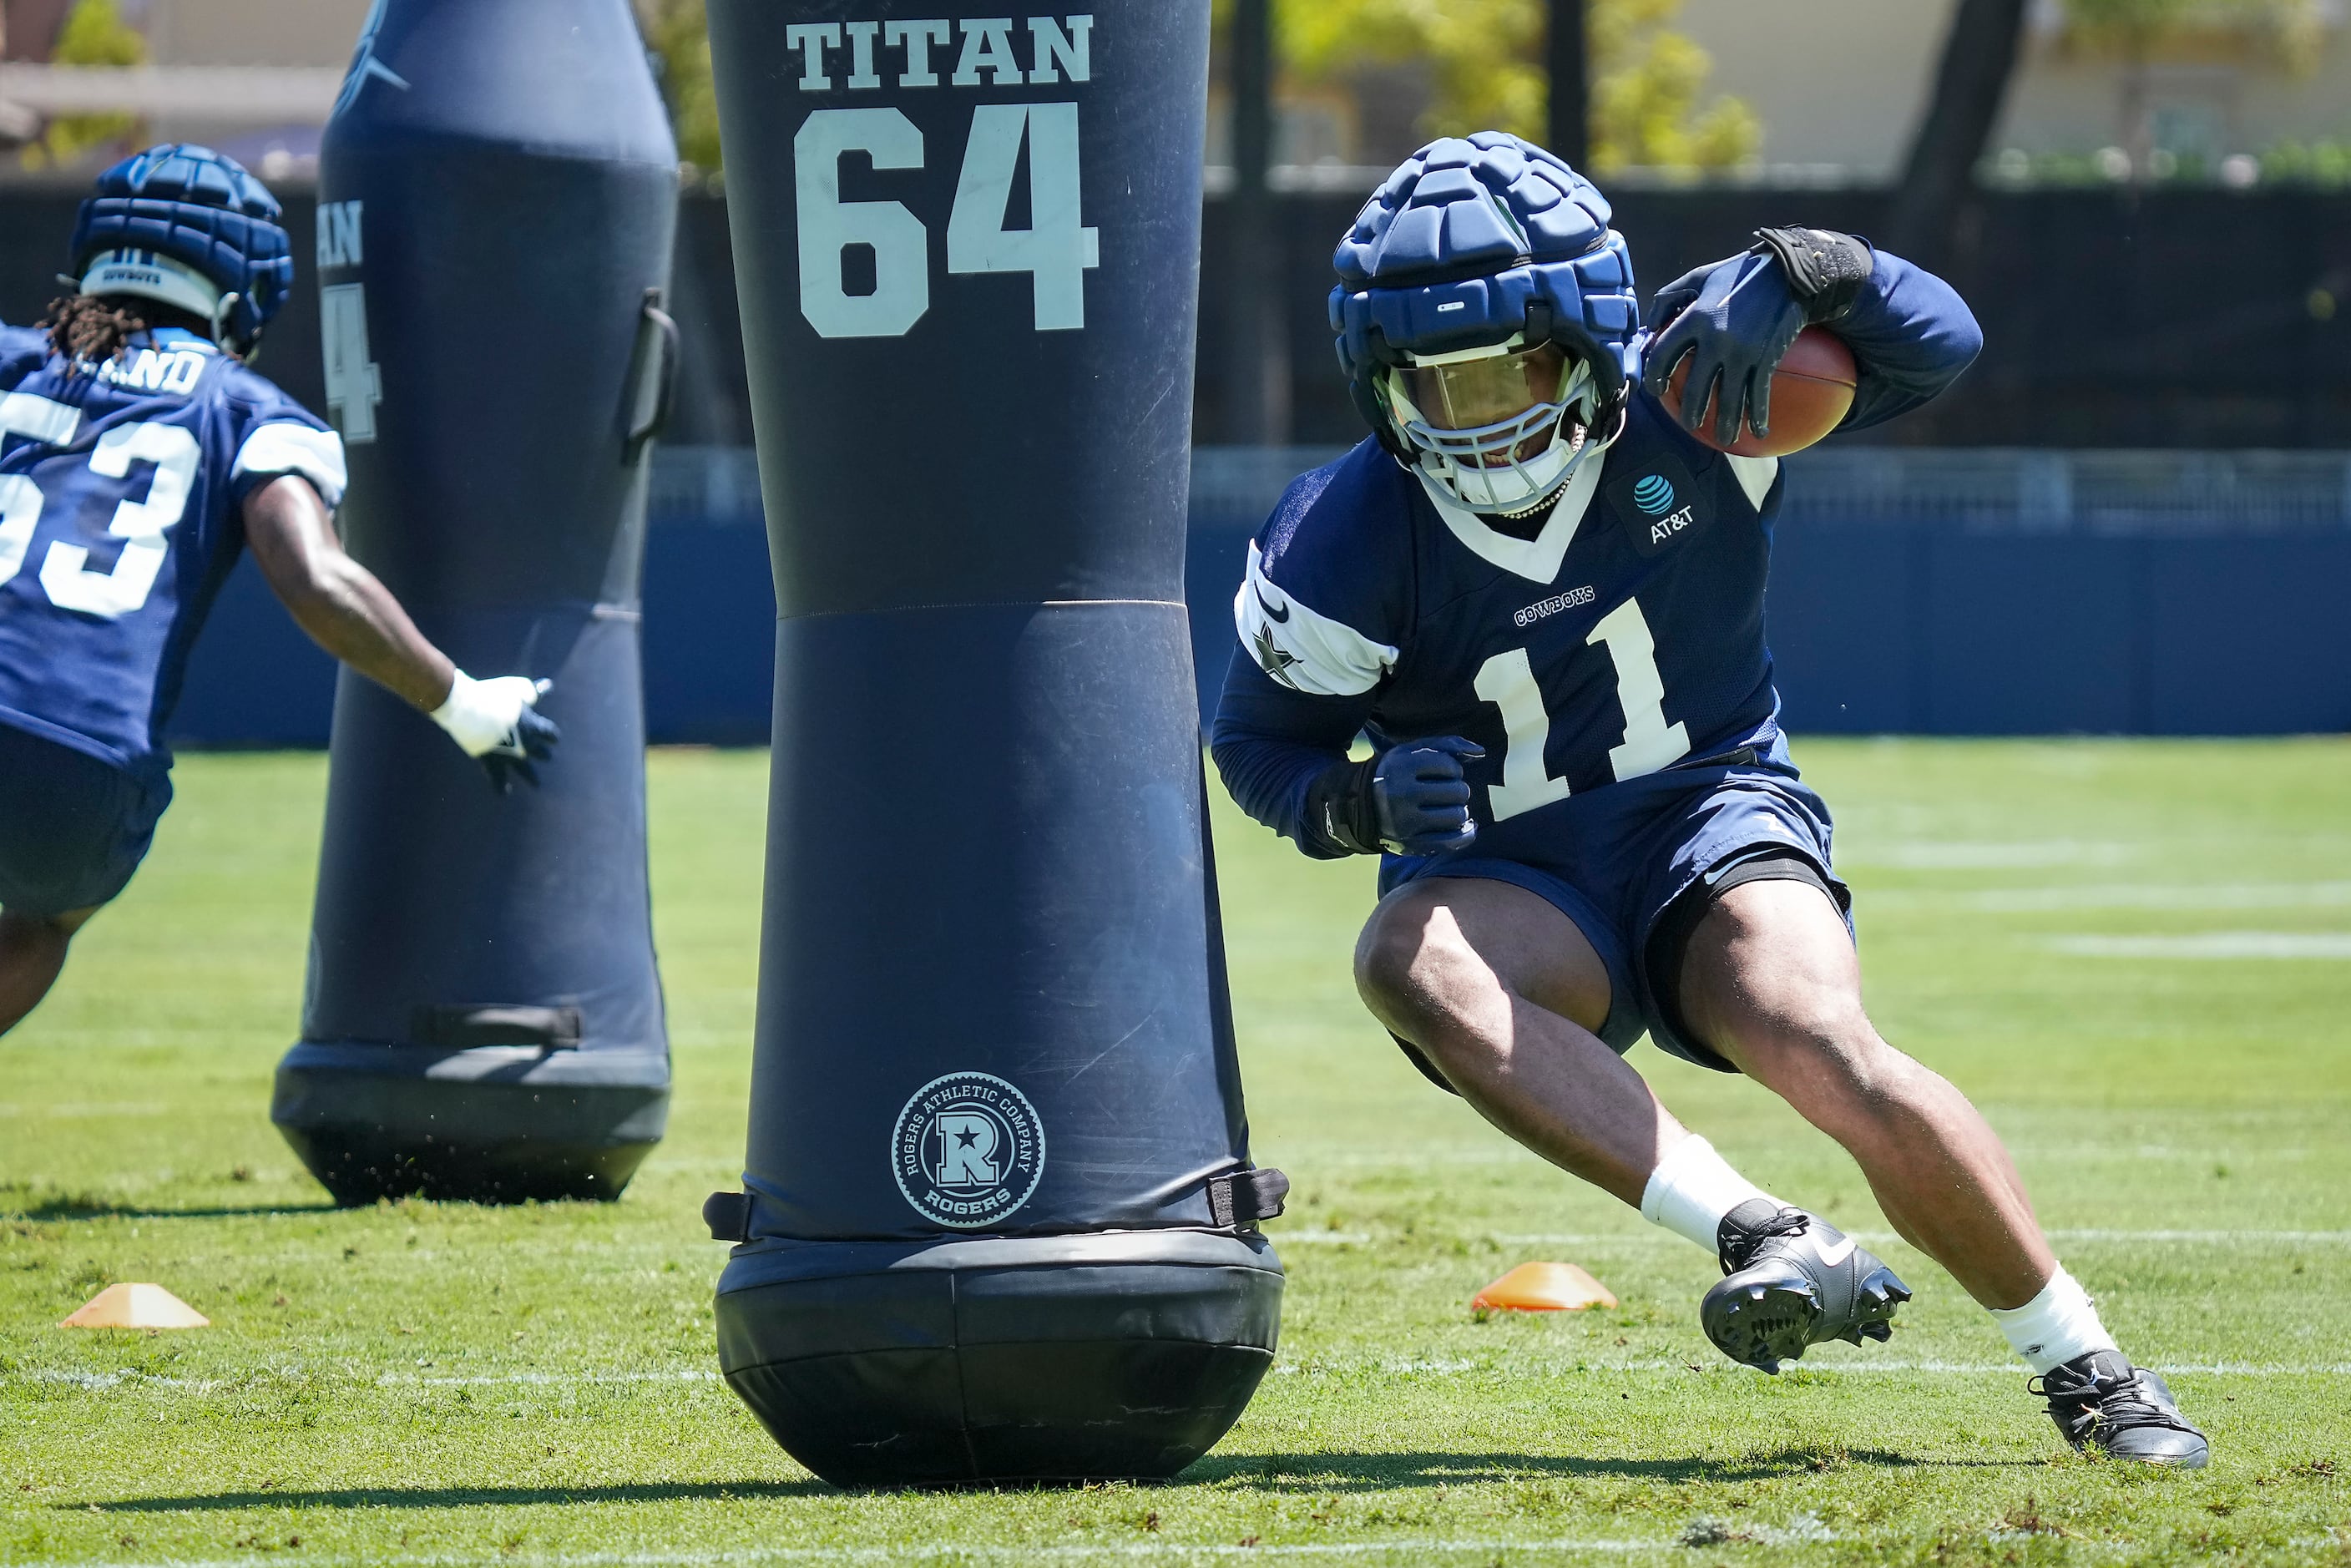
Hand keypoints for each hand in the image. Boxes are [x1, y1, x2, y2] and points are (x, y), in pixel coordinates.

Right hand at [429, 671, 559, 790]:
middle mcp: (525, 743)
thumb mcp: (517, 689)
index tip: (554, 740)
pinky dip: (501, 786)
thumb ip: (532, 691)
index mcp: (533, 725)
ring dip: (531, 776)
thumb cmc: (494, 694)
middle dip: (543, 754)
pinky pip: (498, 778)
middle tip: (548, 758)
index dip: (551, 735)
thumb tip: (548, 686)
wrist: (471, 708)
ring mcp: (510, 755)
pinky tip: (504, 793)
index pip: (548, 732)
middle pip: (539, 751)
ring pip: (524, 769)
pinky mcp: (492, 762)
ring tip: (537, 784)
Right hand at [1371, 735, 1483, 855]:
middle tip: (1445, 792)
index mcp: (1401, 767)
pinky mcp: (1411, 844)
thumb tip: (1480, 752)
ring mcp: (1405, 821)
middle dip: (1458, 791)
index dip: (1453, 769)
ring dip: (1459, 811)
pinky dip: (1466, 834)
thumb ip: (1448, 745)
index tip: (1443, 773)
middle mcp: (1401, 794)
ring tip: (1448, 808)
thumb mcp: (1414, 751)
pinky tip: (1465, 827)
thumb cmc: (1398, 773)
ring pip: (1457, 816)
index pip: (1449, 766)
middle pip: (1458, 792)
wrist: (1362, 805)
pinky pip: (1452, 841)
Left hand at [1641, 250, 1806, 446]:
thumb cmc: (1740, 272)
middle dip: (1692, 412)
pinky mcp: (1766, 358)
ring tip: (1725, 440)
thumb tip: (1651, 326)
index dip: (1655, 375)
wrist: (1789, 272)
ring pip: (1729, 399)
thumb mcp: (1700, 276)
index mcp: (1695, 317)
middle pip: (1696, 388)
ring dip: (1726, 424)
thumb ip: (1670, 297)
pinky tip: (1759, 431)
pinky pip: (1759, 393)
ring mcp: (1742, 352)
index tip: (1658, 390)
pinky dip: (1758, 415)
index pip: (1663, 355)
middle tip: (1691, 424)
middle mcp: (1715, 339)